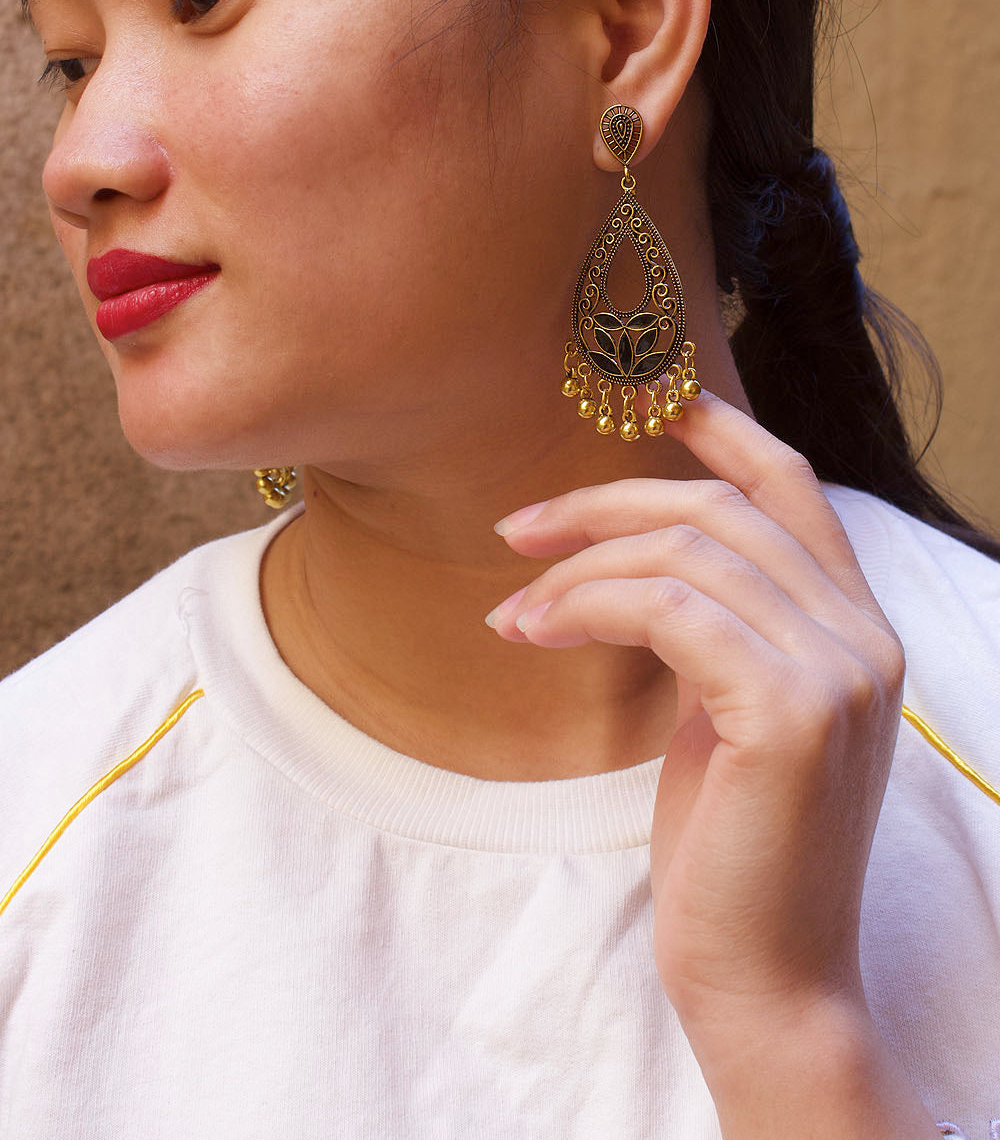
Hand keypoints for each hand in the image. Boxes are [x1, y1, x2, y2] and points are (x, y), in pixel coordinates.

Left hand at [486, 395, 929, 1128]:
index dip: (722, 430)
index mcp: (854, 627)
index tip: (649, 399)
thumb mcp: (723, 713)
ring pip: (685, 551)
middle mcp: (864, 633)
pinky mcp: (792, 711)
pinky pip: (666, 608)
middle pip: (720, 507)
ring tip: (512, 611)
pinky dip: (585, 606)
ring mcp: (839, 669)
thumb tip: (631, 559)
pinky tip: (533, 632)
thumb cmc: (732, 848)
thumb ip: (710, 629)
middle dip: (605, 502)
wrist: (767, 978)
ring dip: (577, 567)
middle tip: (516, 531)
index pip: (793, 490)